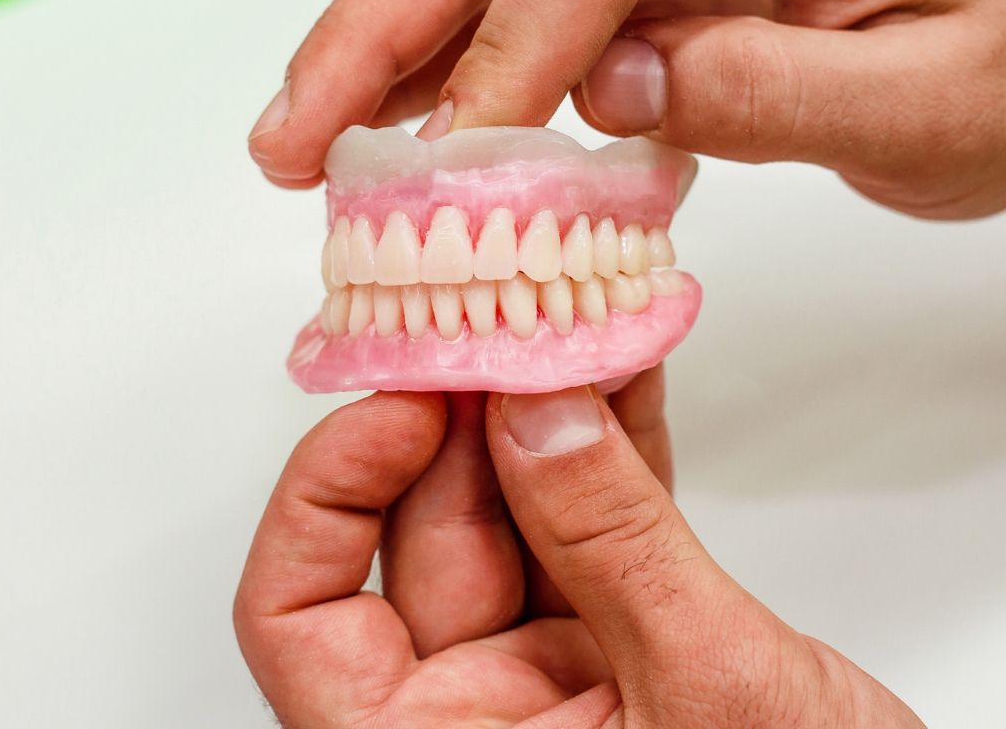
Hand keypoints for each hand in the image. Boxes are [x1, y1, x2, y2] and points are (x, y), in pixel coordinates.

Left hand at [235, 373, 923, 727]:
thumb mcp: (703, 688)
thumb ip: (613, 543)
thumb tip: (536, 410)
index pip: (302, 620)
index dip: (328, 496)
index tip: (403, 402)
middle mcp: (479, 724)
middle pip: (423, 539)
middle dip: (470, 420)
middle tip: (515, 318)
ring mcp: (554, 683)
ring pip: (515, 516)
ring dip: (551, 415)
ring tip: (581, 317)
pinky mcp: (628, 646)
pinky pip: (595, 527)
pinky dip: (614, 450)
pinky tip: (628, 371)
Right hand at [247, 0, 1005, 219]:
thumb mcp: (922, 107)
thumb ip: (767, 95)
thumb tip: (606, 94)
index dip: (503, 43)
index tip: (445, 160)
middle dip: (379, 24)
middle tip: (290, 139)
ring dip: (384, 34)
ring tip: (303, 137)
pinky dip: (447, 49)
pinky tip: (395, 115)